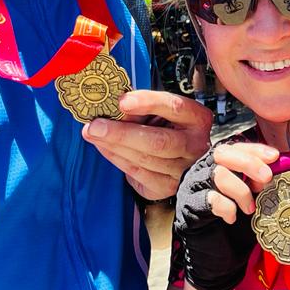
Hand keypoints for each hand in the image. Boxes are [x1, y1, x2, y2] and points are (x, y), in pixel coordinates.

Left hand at [82, 89, 212, 199]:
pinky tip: (103, 147)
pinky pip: (136, 173)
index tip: (122, 101)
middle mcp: (194, 146)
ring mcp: (182, 170)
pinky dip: (116, 159)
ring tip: (92, 134)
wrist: (183, 159)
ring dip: (113, 146)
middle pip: (158, 142)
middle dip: (122, 133)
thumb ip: (144, 108)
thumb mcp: (163, 111)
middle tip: (95, 125)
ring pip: (144, 159)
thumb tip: (116, 111)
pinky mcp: (166, 187)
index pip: (175, 107)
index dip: (148, 103)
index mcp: (197, 119)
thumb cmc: (169, 127)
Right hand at [174, 142, 278, 289]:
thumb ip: (260, 182)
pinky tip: (233, 218)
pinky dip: (227, 207)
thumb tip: (277, 166)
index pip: (236, 147)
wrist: (219, 262)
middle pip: (223, 153)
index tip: (274, 156)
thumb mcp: (254, 199)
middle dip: (249, 163)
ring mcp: (192, 188)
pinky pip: (210, 199)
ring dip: (241, 191)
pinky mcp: (189, 207)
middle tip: (267, 178)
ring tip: (250, 208)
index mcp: (218, 165)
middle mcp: (202, 171)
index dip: (255, 149)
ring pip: (218, 174)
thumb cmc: (237, 228)